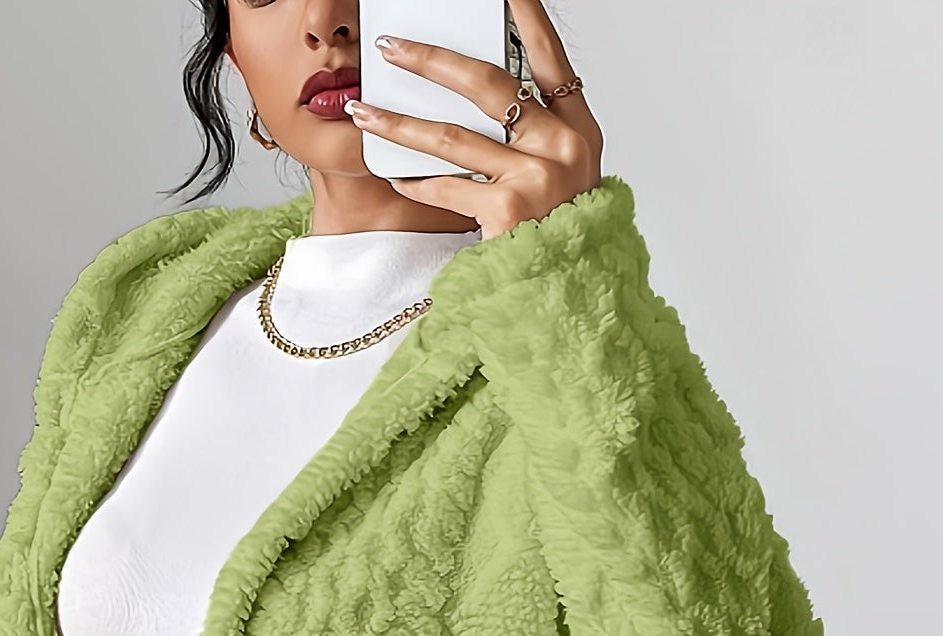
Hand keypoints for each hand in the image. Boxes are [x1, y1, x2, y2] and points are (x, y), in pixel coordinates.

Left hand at [345, 0, 603, 239]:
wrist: (569, 300)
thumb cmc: (561, 240)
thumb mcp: (563, 179)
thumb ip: (535, 137)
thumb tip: (482, 97)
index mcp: (580, 131)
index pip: (550, 58)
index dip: (525, 17)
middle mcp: (563, 148)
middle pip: (488, 84)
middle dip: (431, 59)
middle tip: (391, 47)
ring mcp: (536, 179)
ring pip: (452, 136)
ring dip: (398, 122)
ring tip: (362, 111)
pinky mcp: (507, 213)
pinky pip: (446, 187)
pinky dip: (417, 182)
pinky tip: (394, 176)